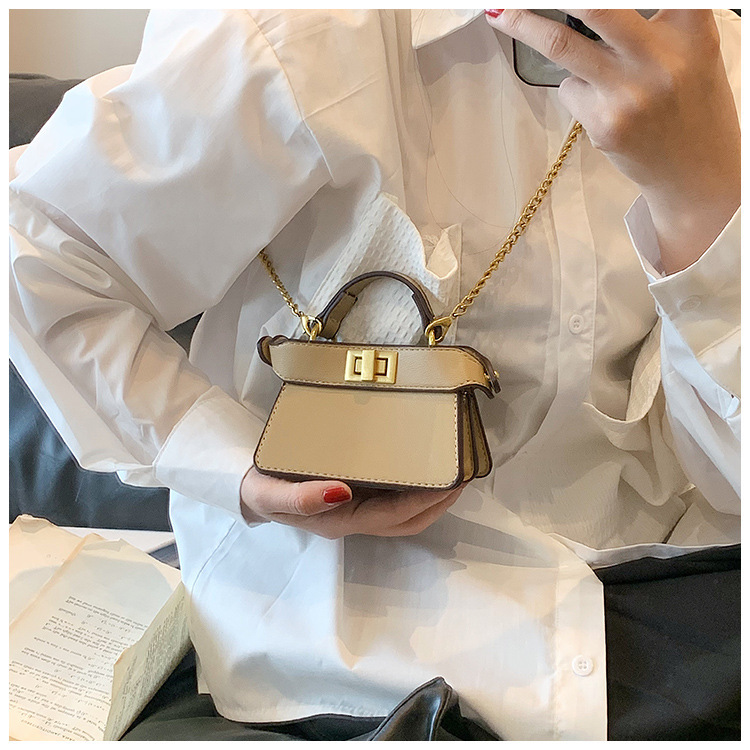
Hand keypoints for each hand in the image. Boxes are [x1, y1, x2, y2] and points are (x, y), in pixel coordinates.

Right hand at [240, 467, 464, 538]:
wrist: (248, 489)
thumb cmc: (261, 490)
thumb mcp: (270, 495)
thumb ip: (301, 498)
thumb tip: (340, 491)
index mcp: (341, 520)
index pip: (392, 515)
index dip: (424, 502)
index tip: (450, 482)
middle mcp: (354, 518)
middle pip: (407, 521)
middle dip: (439, 503)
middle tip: (464, 475)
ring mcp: (356, 510)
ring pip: (404, 514)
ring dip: (432, 499)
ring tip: (453, 473)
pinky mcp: (355, 497)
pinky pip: (393, 499)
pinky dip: (415, 490)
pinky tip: (424, 470)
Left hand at [486, 10, 739, 272]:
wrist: (696, 171)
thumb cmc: (691, 102)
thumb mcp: (693, 49)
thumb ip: (660, 22)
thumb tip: (593, 10)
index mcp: (691, 29)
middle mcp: (658, 58)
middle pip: (593, 8)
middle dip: (545, 1)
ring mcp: (626, 94)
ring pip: (561, 45)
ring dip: (524, 25)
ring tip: (501, 14)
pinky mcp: (603, 123)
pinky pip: (571, 89)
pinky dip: (578, 88)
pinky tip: (604, 105)